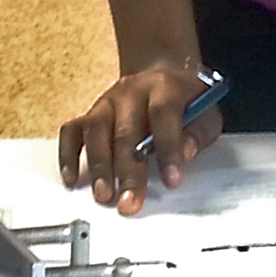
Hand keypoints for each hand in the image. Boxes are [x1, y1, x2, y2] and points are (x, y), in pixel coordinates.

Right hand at [58, 62, 223, 214]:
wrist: (163, 75)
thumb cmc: (186, 100)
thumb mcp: (206, 111)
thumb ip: (199, 132)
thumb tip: (185, 153)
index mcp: (164, 87)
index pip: (163, 114)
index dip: (168, 148)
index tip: (172, 181)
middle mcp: (131, 91)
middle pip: (126, 130)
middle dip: (128, 170)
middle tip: (130, 202)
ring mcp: (107, 102)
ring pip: (95, 130)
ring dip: (98, 166)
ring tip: (103, 194)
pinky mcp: (90, 112)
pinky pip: (72, 131)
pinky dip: (69, 155)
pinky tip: (72, 178)